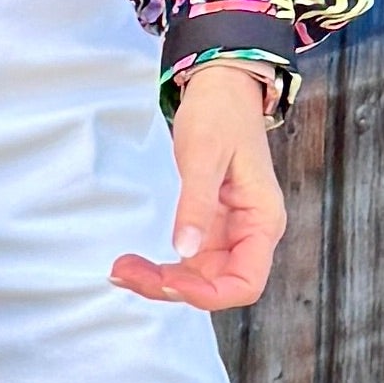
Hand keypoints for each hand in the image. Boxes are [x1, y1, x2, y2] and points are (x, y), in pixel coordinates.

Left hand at [108, 62, 284, 311]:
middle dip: (172, 288)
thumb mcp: (204, 155)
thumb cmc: (220, 114)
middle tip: (123, 273)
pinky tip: (136, 263)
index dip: (208, 294)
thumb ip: (195, 204)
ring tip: (121, 270)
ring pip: (199, 276)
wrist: (221, 88)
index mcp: (262, 221)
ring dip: (161, 281)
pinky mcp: (210, 224)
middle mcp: (249, 233)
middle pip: (217, 284)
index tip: (166, 282)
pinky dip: (163, 266)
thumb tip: (183, 250)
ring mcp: (229, 231)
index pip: (245, 282)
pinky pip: (189, 259)